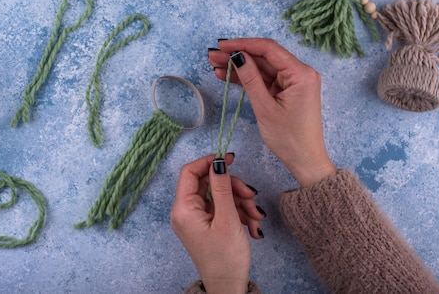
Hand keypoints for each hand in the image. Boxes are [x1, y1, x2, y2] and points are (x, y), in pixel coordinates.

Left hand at [170, 154, 264, 293]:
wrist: (229, 288)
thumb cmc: (225, 259)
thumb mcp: (227, 219)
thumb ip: (223, 187)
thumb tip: (218, 162)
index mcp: (183, 209)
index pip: (190, 172)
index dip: (210, 162)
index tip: (230, 158)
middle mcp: (186, 212)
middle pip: (209, 183)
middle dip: (234, 187)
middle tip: (251, 195)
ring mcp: (197, 218)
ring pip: (220, 194)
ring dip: (241, 202)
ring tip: (255, 217)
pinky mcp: (208, 224)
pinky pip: (224, 207)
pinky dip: (239, 212)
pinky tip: (252, 225)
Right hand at [209, 38, 336, 186]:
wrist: (304, 160)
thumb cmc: (290, 138)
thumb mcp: (265, 107)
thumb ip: (251, 79)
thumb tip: (237, 56)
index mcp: (301, 74)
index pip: (269, 49)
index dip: (243, 44)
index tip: (222, 45)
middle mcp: (300, 73)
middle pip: (264, 57)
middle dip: (238, 55)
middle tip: (213, 56)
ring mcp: (293, 82)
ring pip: (262, 68)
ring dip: (240, 66)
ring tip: (215, 65)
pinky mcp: (287, 91)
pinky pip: (265, 79)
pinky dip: (248, 78)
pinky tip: (228, 76)